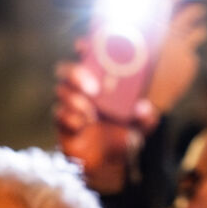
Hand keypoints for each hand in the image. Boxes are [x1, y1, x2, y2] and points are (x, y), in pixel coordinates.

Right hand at [52, 0, 206, 193]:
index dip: (84, 46)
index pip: (88, 57)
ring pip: (61, 90)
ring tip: (92, 115)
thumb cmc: (123, 134)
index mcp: (101, 81)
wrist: (109, 163)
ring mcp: (70, 105)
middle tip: (94, 88)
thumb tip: (144, 108)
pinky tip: (83, 125)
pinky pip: (59, 114)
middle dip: (76, 73)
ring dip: (76, 100)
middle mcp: (82, 89)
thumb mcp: (141, 126)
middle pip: (66, 70)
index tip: (84, 44)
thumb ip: (147, 117)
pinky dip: (71, 118)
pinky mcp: (63, 123)